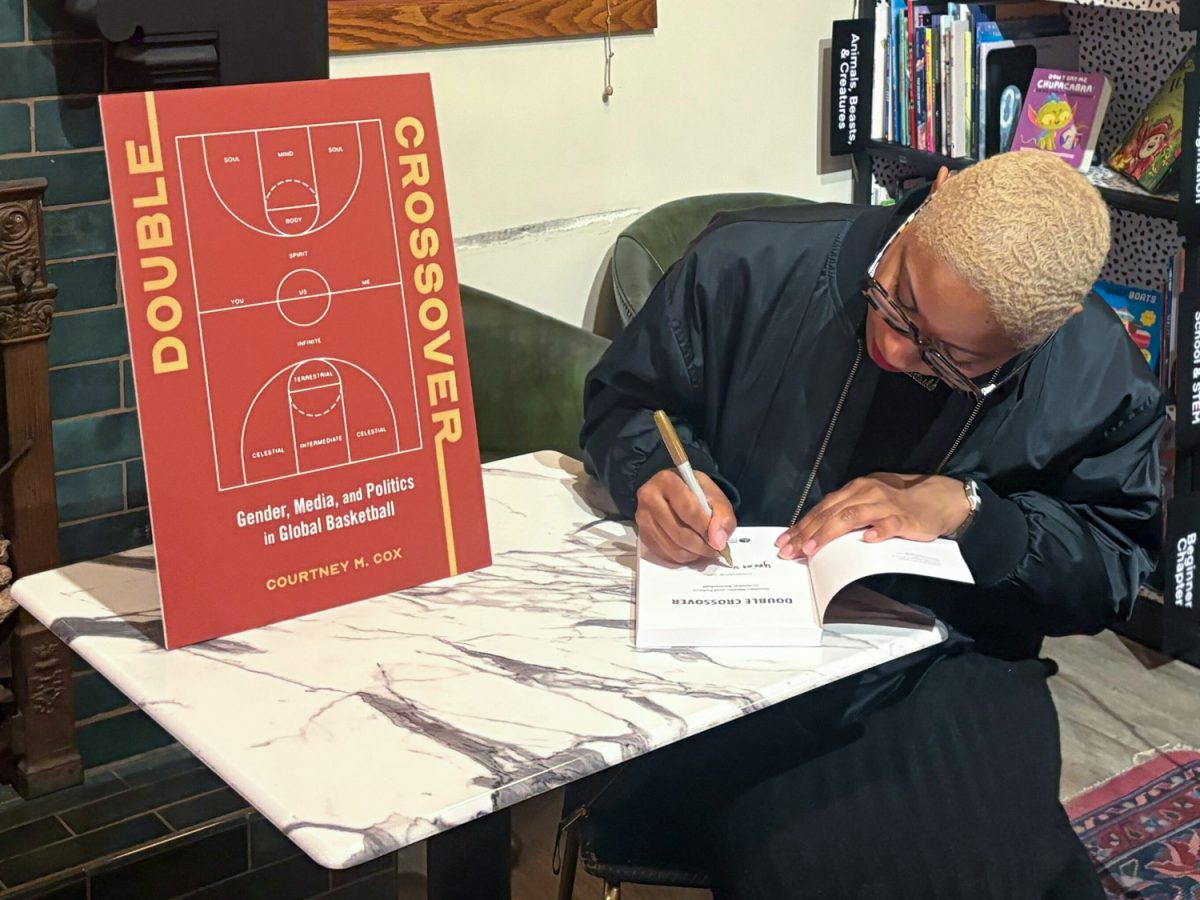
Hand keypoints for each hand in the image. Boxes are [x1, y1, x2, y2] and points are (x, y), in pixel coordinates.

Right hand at [635, 469, 736, 564]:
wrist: (673, 492)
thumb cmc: (694, 492)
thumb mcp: (713, 494)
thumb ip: (722, 515)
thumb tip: (718, 541)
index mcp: (667, 481)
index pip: (688, 509)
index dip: (706, 528)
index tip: (719, 540)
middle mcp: (649, 498)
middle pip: (679, 532)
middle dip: (702, 545)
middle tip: (716, 549)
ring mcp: (643, 518)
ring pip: (673, 547)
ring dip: (694, 553)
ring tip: (706, 549)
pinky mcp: (643, 534)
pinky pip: (666, 554)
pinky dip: (684, 557)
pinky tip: (692, 549)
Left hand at [776, 473, 969, 558]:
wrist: (938, 496)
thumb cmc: (901, 501)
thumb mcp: (869, 500)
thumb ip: (846, 512)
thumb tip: (817, 530)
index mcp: (855, 490)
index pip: (822, 508)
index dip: (801, 525)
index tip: (784, 541)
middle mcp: (866, 493)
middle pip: (831, 513)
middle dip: (807, 533)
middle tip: (790, 550)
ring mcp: (885, 505)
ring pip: (852, 517)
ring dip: (829, 533)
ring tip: (812, 548)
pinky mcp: (905, 518)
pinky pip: (889, 524)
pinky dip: (877, 532)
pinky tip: (867, 540)